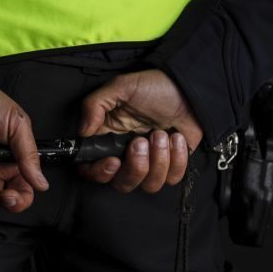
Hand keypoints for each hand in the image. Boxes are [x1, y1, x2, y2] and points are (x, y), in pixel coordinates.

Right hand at [78, 69, 202, 192]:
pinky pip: (172, 178)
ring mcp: (150, 162)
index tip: (113, 161)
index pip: (92, 169)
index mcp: (108, 139)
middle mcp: (126, 155)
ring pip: (149, 185)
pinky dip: (177, 159)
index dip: (100, 172)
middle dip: (135, 167)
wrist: (189, 88)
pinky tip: (176, 137)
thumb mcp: (121, 87)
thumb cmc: (153, 86)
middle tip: (142, 141)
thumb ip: (95, 105)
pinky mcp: (172, 164)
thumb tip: (83, 131)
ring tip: (162, 134)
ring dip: (158, 160)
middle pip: (122, 184)